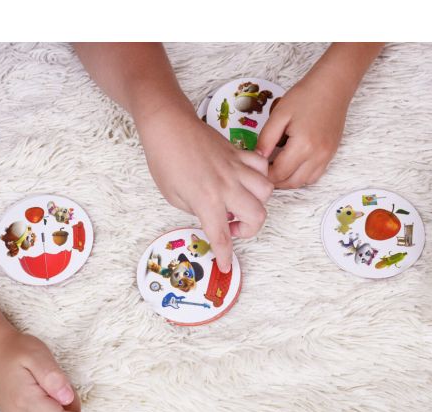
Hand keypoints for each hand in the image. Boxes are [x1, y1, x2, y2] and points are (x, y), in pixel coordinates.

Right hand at [0, 330, 109, 411]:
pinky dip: (55, 410)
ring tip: (46, 383)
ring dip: (62, 406)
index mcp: (27, 402)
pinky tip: (45, 393)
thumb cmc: (19, 351)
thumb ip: (54, 378)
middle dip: (70, 402)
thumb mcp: (38, 355)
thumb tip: (68, 399)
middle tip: (56, 378)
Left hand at [137, 105, 272, 271]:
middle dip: (249, 230)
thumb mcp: (173, 196)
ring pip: (267, 191)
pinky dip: (260, 175)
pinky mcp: (238, 153)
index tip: (226, 266)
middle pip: (257, 216)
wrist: (168, 126)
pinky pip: (262, 165)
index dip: (225, 256)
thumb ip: (197, 210)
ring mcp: (235, 168)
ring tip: (240, 202)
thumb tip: (214, 215)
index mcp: (206, 201)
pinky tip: (245, 179)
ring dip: (257, 202)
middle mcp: (226, 187)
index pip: (222, 237)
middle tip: (232, 226)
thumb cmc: (164, 161)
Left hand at [256, 75, 349, 188]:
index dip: (265, 174)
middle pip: (291, 182)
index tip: (256, 168)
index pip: (279, 173)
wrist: (333, 85)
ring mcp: (326, 156)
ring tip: (276, 168)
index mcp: (303, 146)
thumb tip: (257, 157)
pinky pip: (314, 175)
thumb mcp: (279, 115)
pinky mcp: (331, 154)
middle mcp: (317, 155)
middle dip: (275, 180)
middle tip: (263, 170)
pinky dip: (301, 176)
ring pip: (304, 182)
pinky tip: (292, 165)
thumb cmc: (305, 95)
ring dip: (288, 180)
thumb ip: (266, 139)